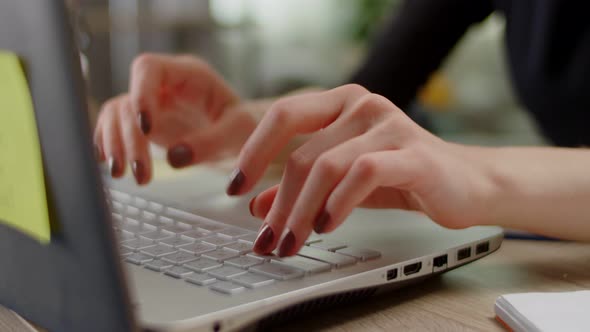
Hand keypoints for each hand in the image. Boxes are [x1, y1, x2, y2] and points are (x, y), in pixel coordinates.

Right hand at [93, 54, 255, 183]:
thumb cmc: (245, 126)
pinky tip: (114, 166)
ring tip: (125, 175)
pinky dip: (111, 145)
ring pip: (118, 114)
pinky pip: (115, 127)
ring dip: (116, 144)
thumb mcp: (239, 132)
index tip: (147, 128)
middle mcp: (165, 84)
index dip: (140, 93)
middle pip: (129, 97)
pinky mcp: (144, 122)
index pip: (149, 68)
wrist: (241, 136)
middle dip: (128, 135)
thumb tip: (174, 158)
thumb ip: (212, 142)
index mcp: (189, 74)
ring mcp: (152, 102)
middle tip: (138, 172)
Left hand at [228, 84, 493, 255]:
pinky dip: (338, 203)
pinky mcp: (412, 153)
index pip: (283, 114)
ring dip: (302, 211)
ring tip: (293, 241)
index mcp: (340, 103)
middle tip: (268, 238)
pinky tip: (326, 225)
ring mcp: (389, 125)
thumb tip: (260, 206)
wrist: (466, 183)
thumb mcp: (342, 181)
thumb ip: (302, 188)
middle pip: (301, 153)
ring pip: (326, 166)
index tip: (234, 187)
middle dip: (280, 202)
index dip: (253, 152)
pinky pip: (363, 174)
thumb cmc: (403, 175)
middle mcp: (362, 105)